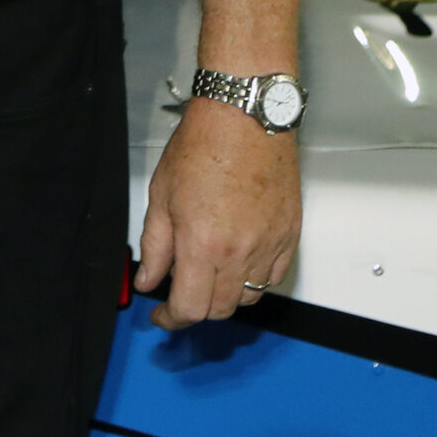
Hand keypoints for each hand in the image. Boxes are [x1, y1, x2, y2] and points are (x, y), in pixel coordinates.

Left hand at [135, 96, 300, 329]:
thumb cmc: (202, 146)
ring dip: (225, 296)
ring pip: (248, 298)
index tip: (162, 315)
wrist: (244, 118)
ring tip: (209, 275)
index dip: (171, 319)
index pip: (189, 307)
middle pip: (219, 309)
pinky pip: (273, 277)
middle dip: (196, 309)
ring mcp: (268, 245)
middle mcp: (238, 251)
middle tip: (181, 294)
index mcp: (201, 243)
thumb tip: (147, 280)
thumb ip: (154, 247)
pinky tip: (238, 263)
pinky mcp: (289, 236)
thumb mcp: (161, 196)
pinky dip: (254, 281)